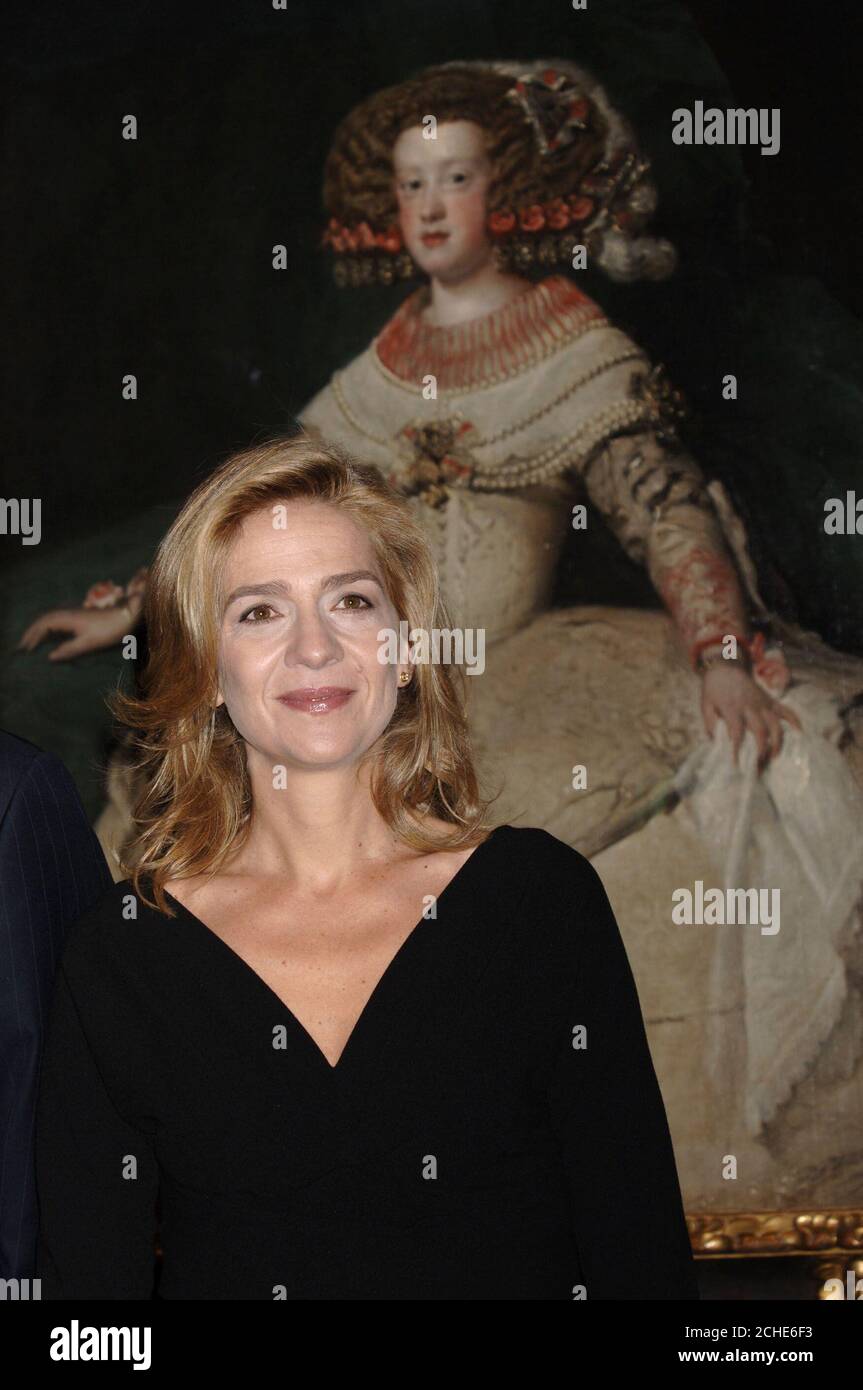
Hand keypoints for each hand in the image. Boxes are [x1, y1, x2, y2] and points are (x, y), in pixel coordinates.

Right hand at [16, 604, 134, 660]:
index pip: (43, 625)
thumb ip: (69, 650)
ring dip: (40, 630)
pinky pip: (59, 621)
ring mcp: (74, 614)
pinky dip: (50, 629)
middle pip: (44, 621)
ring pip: (51, 620)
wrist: (127, 616)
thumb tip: (50, 657)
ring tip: (33, 642)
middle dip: (32, 633)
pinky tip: (51, 637)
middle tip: (23, 647)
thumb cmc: (109, 630)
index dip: (32, 636)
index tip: (25, 648)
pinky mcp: (81, 617)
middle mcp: (68, 613)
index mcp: (68, 618)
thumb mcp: (89, 643)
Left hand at [700, 661, 801, 772]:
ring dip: (778, 742)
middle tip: (758, 767)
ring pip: (776, 724)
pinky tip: (800, 733)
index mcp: (732, 709)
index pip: (737, 733)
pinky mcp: (771, 701)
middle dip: (761, 751)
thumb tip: (717, 743)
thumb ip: (711, 724)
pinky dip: (795, 721)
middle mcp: (750, 707)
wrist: (725, 667)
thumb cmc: (714, 690)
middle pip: (761, 731)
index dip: (737, 750)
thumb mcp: (705, 706)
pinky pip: (787, 710)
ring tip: (775, 757)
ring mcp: (763, 703)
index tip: (737, 766)